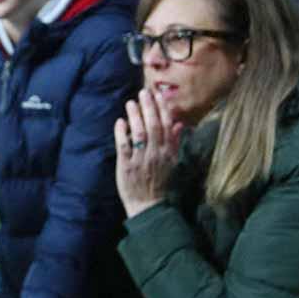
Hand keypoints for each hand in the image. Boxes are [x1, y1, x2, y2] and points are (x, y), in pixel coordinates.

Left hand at [115, 88, 182, 217]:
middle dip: (149, 107)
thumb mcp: (171, 162)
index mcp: (168, 152)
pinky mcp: (126, 166)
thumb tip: (178, 124)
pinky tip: (119, 121)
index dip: (163, 109)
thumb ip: (174, 143)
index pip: (167, 126)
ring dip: (135, 116)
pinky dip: (122, 133)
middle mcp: (156, 154)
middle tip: (143, 92)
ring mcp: (141, 160)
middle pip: (154, 126)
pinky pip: (124, 147)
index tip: (158, 94)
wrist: (148, 206)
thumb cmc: (159, 183)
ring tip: (130, 103)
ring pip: (139, 134)